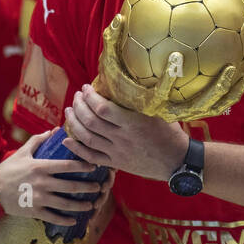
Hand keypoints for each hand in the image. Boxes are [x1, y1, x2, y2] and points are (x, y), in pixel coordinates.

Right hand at [0, 133, 105, 225]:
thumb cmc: (7, 170)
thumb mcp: (22, 153)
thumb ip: (38, 140)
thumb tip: (53, 131)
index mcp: (40, 167)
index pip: (67, 165)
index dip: (83, 166)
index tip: (94, 166)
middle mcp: (42, 183)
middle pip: (71, 186)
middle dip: (87, 187)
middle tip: (99, 188)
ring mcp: (39, 198)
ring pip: (65, 203)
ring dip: (80, 205)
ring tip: (91, 205)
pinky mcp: (34, 211)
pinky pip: (53, 217)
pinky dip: (65, 219)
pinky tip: (74, 220)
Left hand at [63, 84, 188, 180]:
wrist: (177, 162)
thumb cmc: (170, 133)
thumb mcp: (159, 112)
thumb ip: (141, 100)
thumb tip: (126, 80)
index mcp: (133, 123)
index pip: (103, 109)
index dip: (90, 96)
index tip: (86, 87)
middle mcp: (122, 138)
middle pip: (91, 122)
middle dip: (79, 107)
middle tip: (76, 96)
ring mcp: (117, 152)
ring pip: (87, 138)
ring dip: (74, 124)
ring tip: (69, 111)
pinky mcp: (116, 163)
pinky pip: (91, 157)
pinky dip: (76, 148)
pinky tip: (66, 139)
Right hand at [100, 15, 243, 121]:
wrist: (124, 109)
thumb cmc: (117, 82)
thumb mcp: (109, 63)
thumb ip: (112, 42)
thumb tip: (117, 18)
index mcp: (149, 102)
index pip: (160, 93)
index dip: (169, 77)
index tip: (176, 56)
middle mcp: (168, 112)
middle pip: (197, 105)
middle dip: (216, 88)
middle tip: (229, 69)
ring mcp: (182, 115)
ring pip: (210, 109)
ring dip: (229, 95)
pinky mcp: (190, 113)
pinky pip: (214, 106)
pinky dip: (229, 95)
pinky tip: (243, 77)